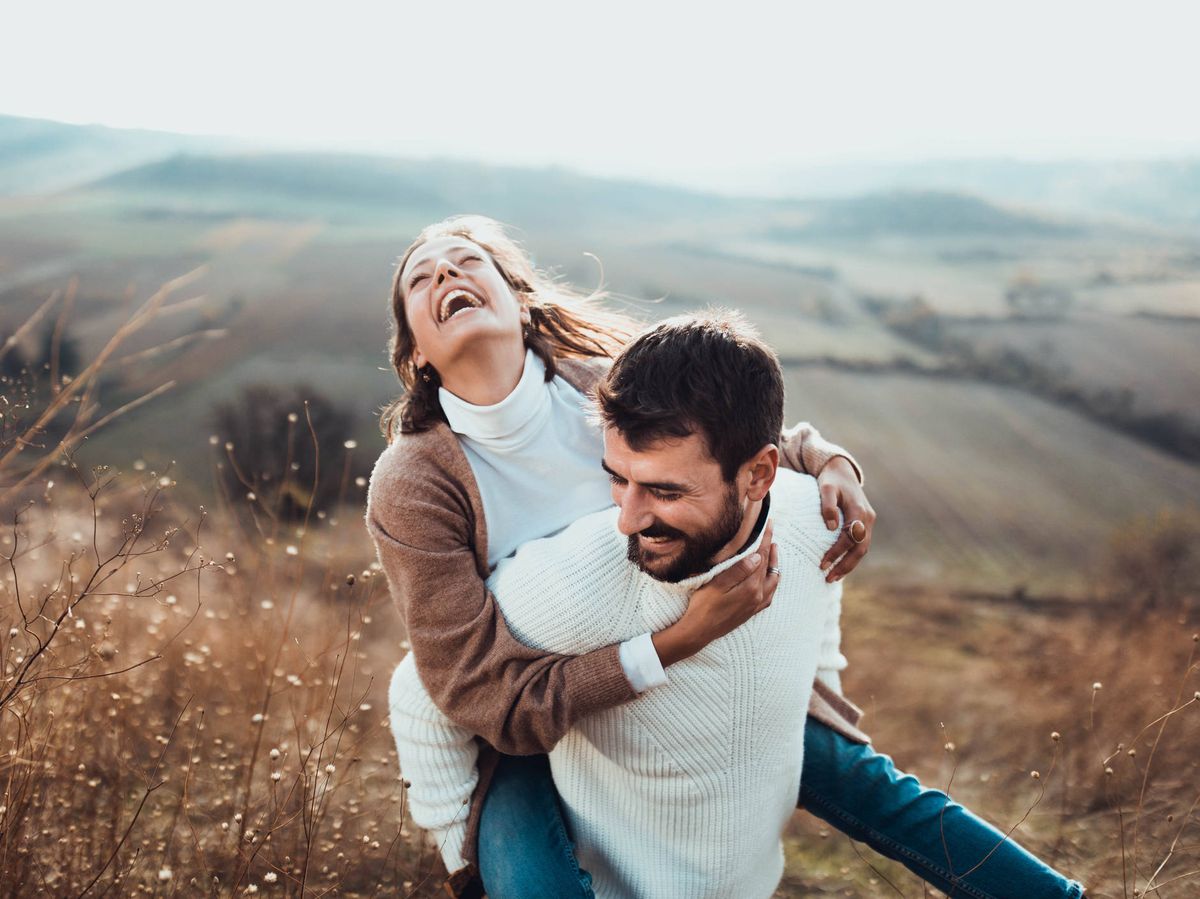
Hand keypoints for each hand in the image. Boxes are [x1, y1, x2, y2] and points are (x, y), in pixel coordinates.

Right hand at [652, 521, 779, 666]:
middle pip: (768, 567)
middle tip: (770, 532)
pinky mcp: (751, 611)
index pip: (761, 558)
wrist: (699, 632)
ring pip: (772, 580)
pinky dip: (772, 581)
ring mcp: (756, 605)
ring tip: (773, 550)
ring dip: (774, 564)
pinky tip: (769, 578)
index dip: (765, 539)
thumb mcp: (717, 584)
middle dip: (770, 548)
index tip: (769, 524)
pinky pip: (770, 594)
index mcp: (751, 588)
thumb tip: (757, 557)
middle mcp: (758, 596)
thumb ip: (739, 570)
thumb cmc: (703, 606)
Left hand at [817, 457, 874, 582]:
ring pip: (862, 549)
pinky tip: (839, 565)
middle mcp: (867, 518)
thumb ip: (828, 506)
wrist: (842, 472)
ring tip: (833, 577)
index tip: (822, 564)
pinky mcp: (865, 524)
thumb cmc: (831, 480)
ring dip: (849, 564)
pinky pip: (860, 544)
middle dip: (845, 566)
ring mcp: (868, 521)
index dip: (837, 552)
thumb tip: (831, 527)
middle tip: (829, 578)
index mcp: (859, 511)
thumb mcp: (825, 488)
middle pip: (860, 549)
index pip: (850, 538)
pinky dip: (851, 556)